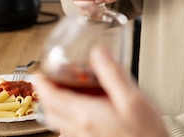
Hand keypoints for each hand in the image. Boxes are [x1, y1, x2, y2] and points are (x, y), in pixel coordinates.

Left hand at [35, 47, 167, 136]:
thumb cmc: (145, 134)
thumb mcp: (132, 98)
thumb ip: (113, 74)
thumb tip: (98, 53)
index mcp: (86, 114)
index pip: (52, 97)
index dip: (42, 83)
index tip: (38, 73)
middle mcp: (80, 129)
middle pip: (51, 111)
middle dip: (47, 95)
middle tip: (49, 82)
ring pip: (59, 123)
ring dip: (57, 108)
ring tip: (65, 95)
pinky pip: (71, 132)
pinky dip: (69, 120)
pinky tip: (84, 115)